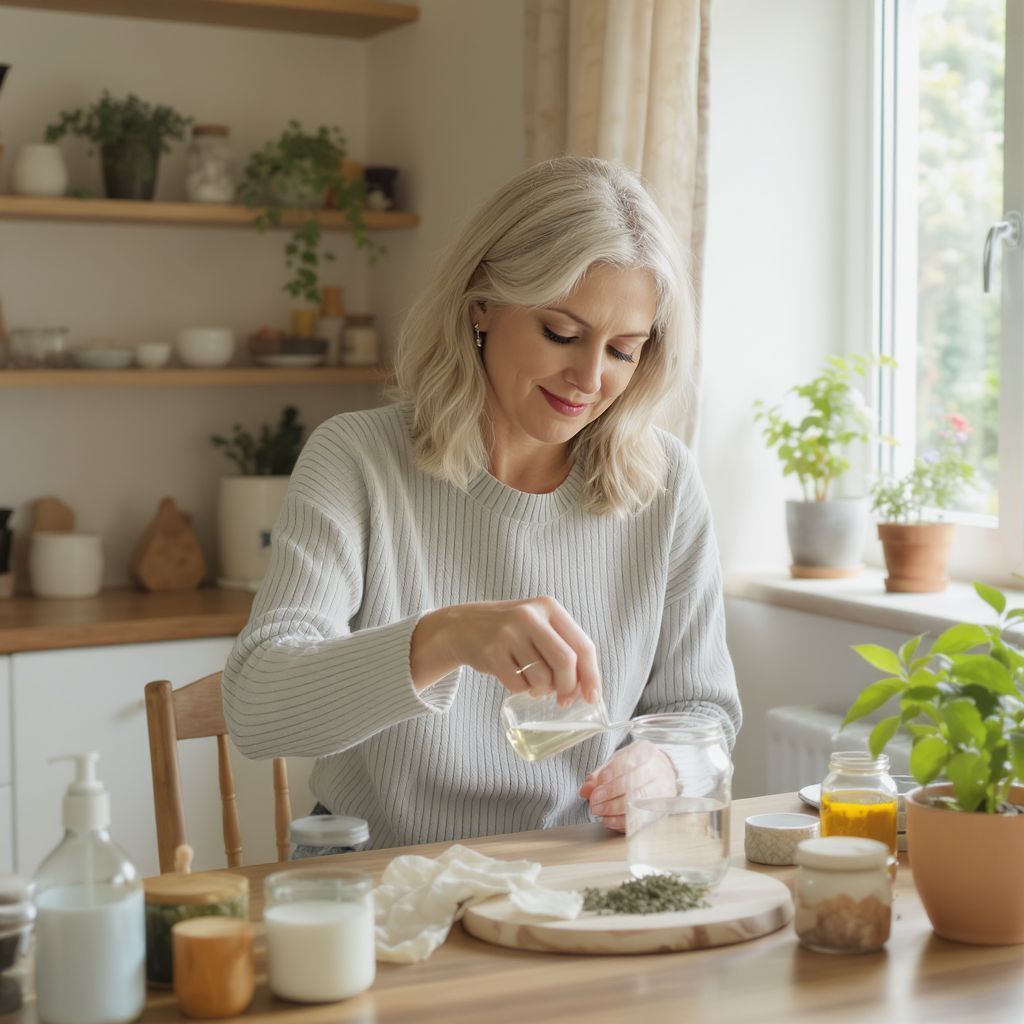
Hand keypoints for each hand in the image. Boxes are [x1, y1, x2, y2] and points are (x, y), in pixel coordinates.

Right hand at [411, 596, 600, 704]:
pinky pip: (518, 684)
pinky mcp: (491, 652)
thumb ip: (564, 647)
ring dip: (542, 691)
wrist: (463, 626)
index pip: (582, 645)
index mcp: (549, 607)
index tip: (592, 697)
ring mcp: (508, 633)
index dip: (591, 675)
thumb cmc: (512, 631)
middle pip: (565, 661)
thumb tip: (587, 688)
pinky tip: (517, 680)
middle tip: (563, 699)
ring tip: (535, 685)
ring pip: (541, 677)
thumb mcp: (539, 624)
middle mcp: (530, 616)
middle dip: (568, 687)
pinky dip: (522, 690)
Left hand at [578, 740, 675, 831]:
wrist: (661, 773)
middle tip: (593, 801)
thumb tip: (584, 791)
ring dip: (614, 808)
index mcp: (645, 752)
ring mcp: (663, 788)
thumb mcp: (616, 764)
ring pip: (638, 801)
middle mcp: (657, 769)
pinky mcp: (662, 808)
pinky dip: (622, 821)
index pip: (629, 761)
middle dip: (609, 793)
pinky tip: (608, 820)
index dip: (612, 773)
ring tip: (598, 810)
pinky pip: (641, 818)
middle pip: (633, 782)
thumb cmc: (634, 768)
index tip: (599, 782)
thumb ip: (598, 776)